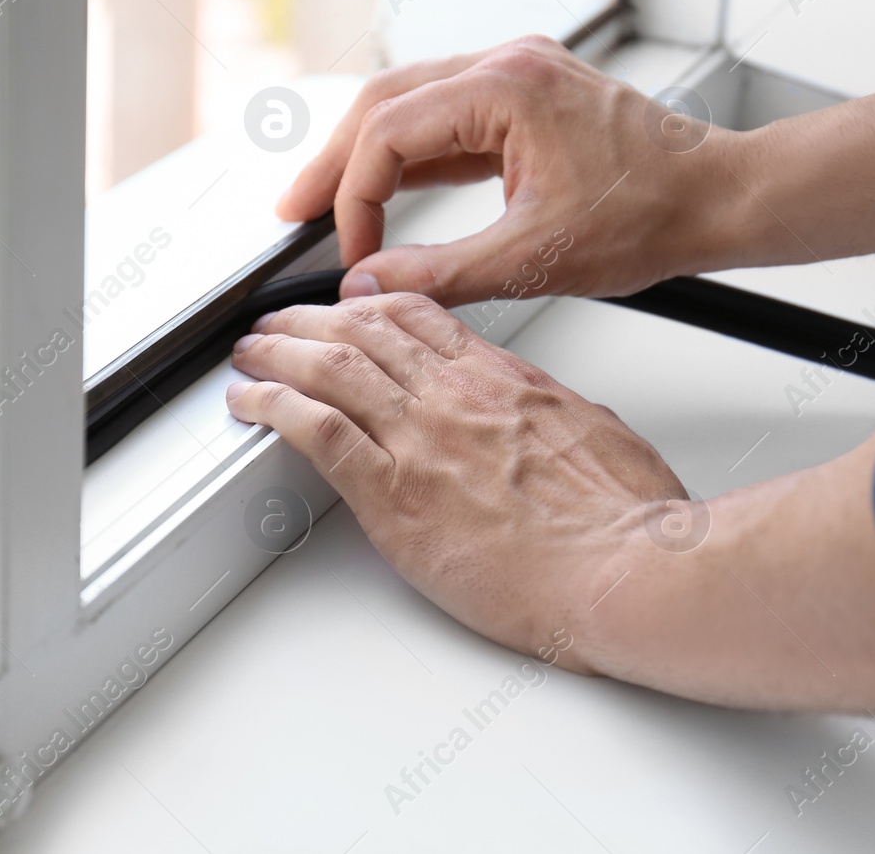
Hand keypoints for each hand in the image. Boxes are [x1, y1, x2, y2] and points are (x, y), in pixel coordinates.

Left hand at [225, 291, 679, 667]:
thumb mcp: (598, 433)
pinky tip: (250, 401)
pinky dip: (273, 406)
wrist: (624, 570)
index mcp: (504, 379)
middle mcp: (455, 396)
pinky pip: (316, 430)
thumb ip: (554, 414)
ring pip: (329, 367)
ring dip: (277, 353)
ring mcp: (421, 439)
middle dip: (310, 321)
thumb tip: (546, 414)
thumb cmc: (625, 519)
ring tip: (250, 353)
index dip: (370, 305)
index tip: (348, 308)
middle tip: (280, 324)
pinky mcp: (395, 494)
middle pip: (363, 331)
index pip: (419, 318)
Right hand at [277, 35, 750, 305]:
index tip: (349, 254)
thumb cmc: (655, 215)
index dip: (354, 198)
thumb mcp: (536, 259)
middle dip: (336, 160)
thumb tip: (370, 285)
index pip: (389, 133)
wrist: (722, 199)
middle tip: (293, 209)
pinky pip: (451, 117)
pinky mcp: (530, 96)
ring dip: (369, 154)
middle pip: (385, 102)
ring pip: (413, 103)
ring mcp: (520, 74)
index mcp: (507, 88)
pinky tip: (390, 191)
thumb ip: (441, 274)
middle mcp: (508, 64)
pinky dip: (415, 155)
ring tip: (327, 202)